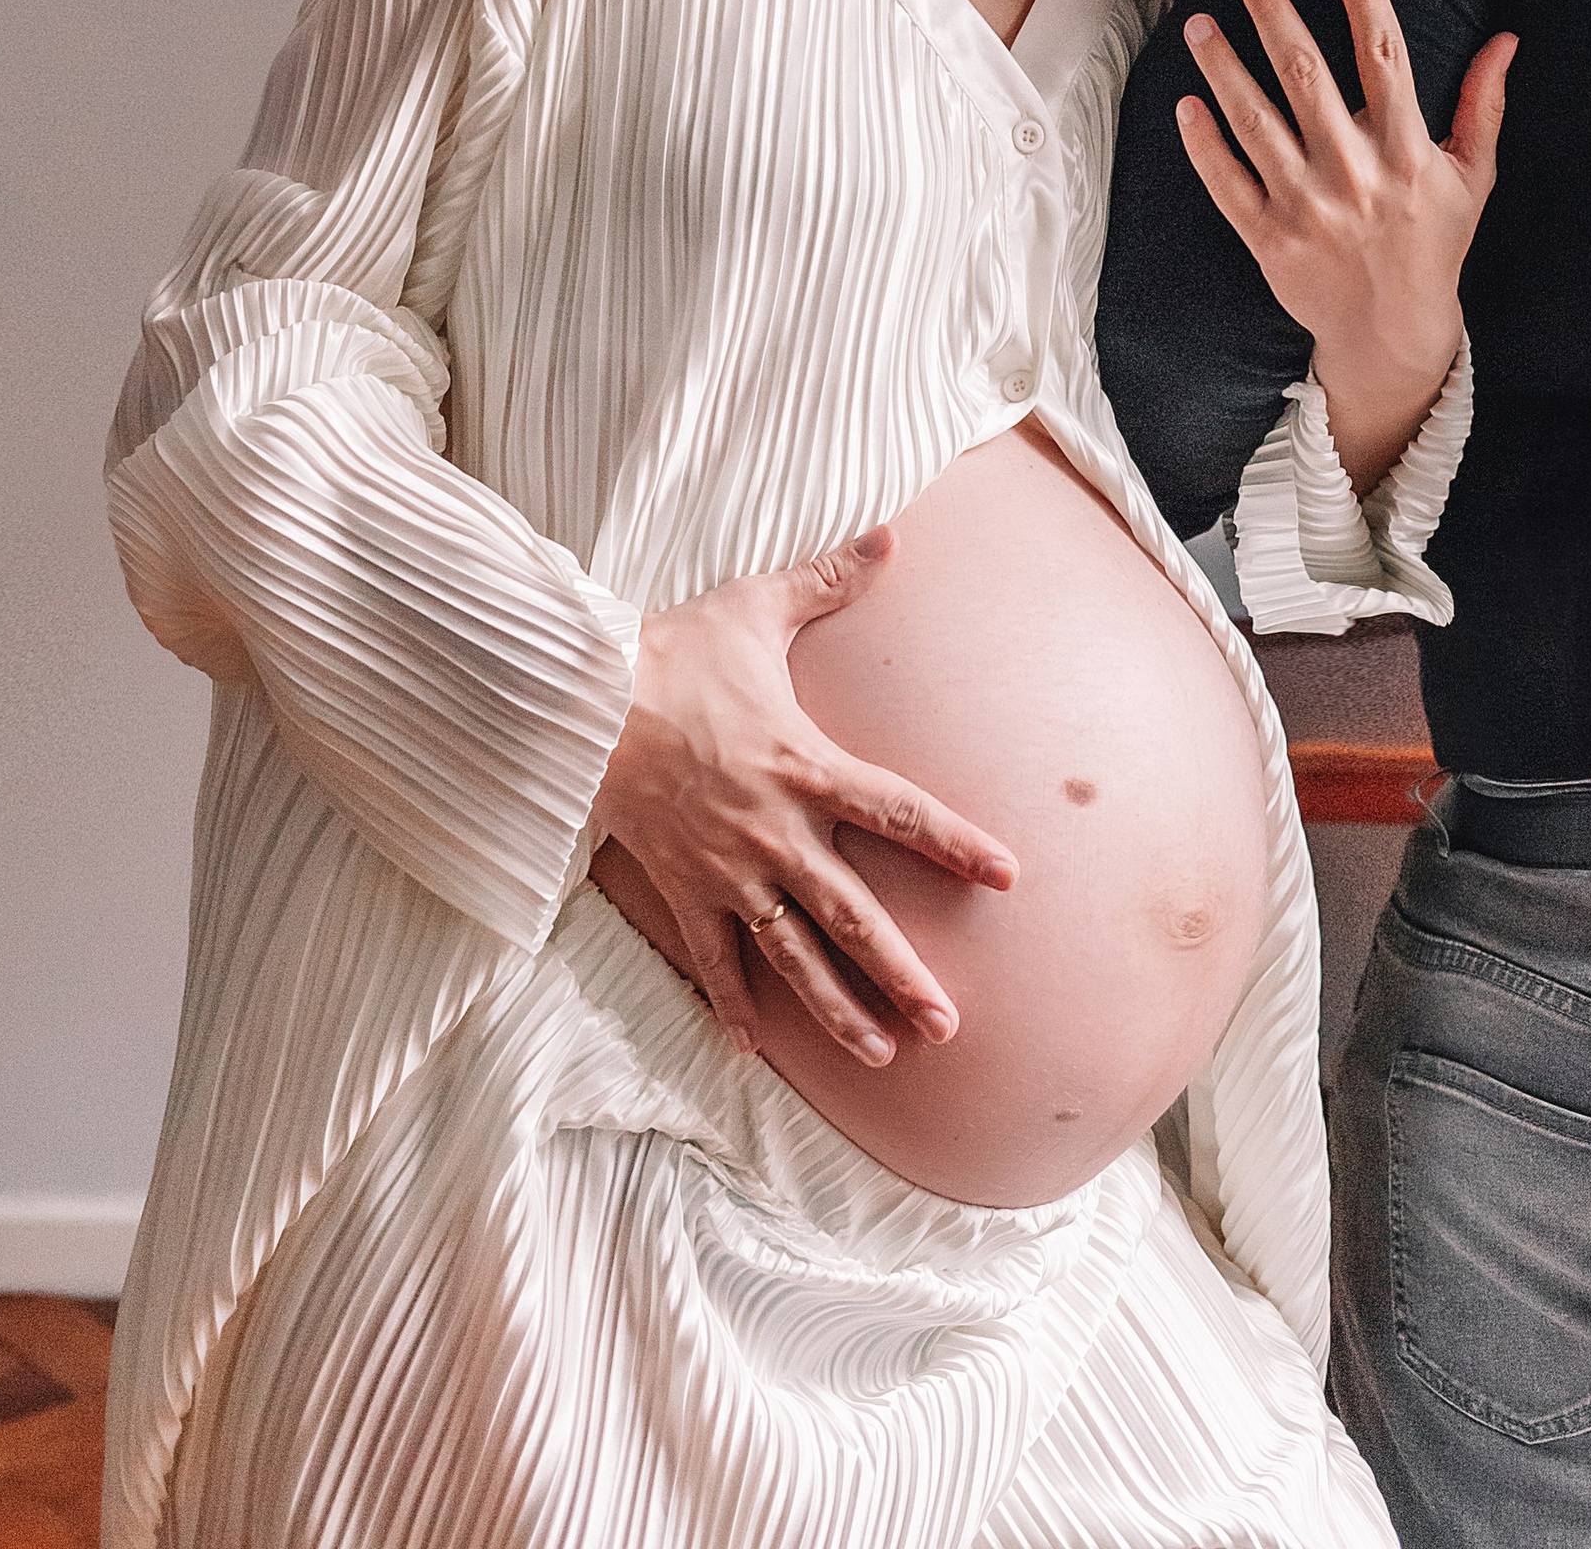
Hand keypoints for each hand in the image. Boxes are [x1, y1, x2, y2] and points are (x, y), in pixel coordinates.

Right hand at [586, 533, 1016, 1066]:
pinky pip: (714, 960)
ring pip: (793, 955)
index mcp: (807, 766)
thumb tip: (890, 536)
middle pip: (853, 914)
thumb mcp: (757, 607)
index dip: (957, 844)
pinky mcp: (683, 888)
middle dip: (903, 973)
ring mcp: (728, 869)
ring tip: (883, 1055)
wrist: (584, 702)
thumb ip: (829, 579)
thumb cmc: (675, 651)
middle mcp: (776, 831)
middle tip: (949, 1025)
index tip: (1006, 878)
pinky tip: (755, 1053)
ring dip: (838, 1008)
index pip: (901, 812)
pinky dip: (734, 1006)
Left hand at [1178, 0, 1513, 493]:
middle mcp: (1354, 174)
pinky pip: (1227, 183)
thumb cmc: (1433, 245)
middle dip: (1275, 12)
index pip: (1385, 56)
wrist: (1392, 334)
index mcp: (1406, 152)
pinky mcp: (1269, 239)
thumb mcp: (1472, 177)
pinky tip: (1187, 102)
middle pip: (1306, 76)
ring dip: (1224, 68)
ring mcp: (1306, 208)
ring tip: (1200, 22)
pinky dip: (1204, 144)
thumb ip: (1485, 105)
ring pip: (1256, 123)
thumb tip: (1506, 41)